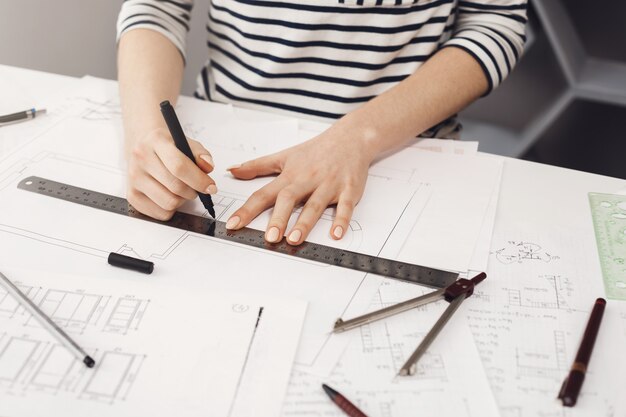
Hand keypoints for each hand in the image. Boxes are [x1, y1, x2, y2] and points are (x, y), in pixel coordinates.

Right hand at [126, 127, 216, 219]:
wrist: (142, 147)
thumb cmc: (167, 147)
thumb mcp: (186, 143)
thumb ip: (201, 155)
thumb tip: (208, 167)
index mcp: (156, 141)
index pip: (179, 166)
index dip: (199, 180)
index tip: (211, 187)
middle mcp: (141, 159)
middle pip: (176, 187)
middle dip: (193, 191)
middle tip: (196, 188)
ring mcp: (134, 178)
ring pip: (169, 203)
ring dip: (182, 200)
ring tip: (180, 190)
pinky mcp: (132, 196)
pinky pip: (160, 214)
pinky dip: (171, 209)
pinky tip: (168, 195)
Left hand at [225, 132, 373, 244]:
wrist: (350, 138)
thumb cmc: (316, 150)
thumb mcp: (284, 155)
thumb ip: (257, 166)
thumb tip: (233, 170)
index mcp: (290, 175)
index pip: (263, 194)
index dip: (247, 210)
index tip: (232, 224)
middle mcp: (307, 180)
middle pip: (289, 199)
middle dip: (279, 218)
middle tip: (270, 238)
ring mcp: (328, 185)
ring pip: (315, 205)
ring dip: (305, 223)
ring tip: (294, 239)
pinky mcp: (349, 189)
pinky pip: (345, 206)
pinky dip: (342, 220)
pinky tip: (336, 233)